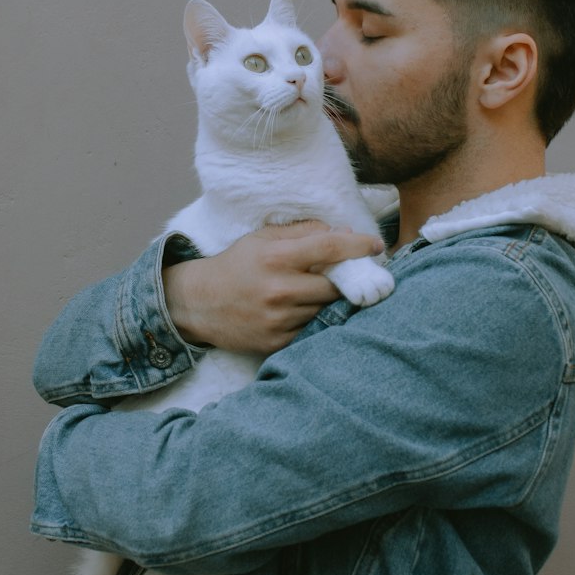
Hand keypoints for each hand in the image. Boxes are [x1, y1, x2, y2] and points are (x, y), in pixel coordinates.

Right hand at [162, 221, 386, 355]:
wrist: (198, 303)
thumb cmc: (236, 265)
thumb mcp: (264, 239)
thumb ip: (304, 232)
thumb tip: (344, 232)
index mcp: (276, 257)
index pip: (330, 248)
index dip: (358, 245)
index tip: (376, 246)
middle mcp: (279, 290)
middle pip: (335, 285)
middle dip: (347, 279)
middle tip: (353, 275)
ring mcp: (278, 320)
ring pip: (326, 310)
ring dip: (331, 301)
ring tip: (324, 292)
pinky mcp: (276, 342)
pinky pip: (311, 330)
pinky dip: (315, 320)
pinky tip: (308, 311)